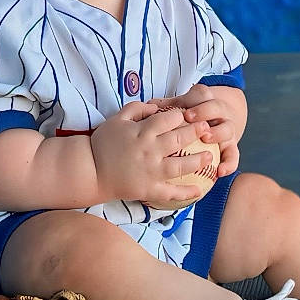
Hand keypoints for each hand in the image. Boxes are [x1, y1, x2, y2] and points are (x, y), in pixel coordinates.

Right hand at [90, 102, 219, 208]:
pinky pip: (170, 192)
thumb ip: (137, 109)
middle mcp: (149, 150)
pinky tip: (200, 190)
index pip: (168, 119)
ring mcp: (151, 171)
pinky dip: (186, 192)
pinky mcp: (149, 189)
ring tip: (210, 157)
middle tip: (208, 129)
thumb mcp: (116, 119)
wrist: (90, 171)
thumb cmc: (103, 143)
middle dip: (196, 132)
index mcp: (141, 132)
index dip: (181, 115)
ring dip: (198, 161)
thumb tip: (157, 106)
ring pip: (181, 166)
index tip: (189, 115)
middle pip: (179, 139)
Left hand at [160, 84, 246, 178]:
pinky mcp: (231, 146)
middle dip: (206, 112)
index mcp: (205, 99)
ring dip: (218, 133)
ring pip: (228, 129)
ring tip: (207, 139)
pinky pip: (233, 155)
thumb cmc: (191, 113)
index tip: (185, 113)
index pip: (202, 94)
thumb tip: (149, 106)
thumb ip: (167, 106)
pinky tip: (220, 172)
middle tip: (191, 120)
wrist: (216, 117)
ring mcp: (227, 128)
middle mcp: (219, 112)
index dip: (194, 101)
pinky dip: (229, 163)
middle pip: (217, 108)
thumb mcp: (180, 106)